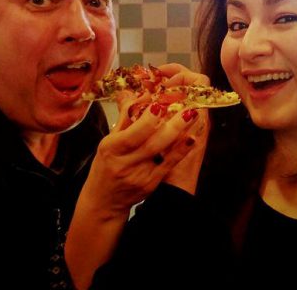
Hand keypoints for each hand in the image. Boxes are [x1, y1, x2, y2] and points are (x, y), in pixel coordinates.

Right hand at [66, 63, 208, 288]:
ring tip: (192, 115)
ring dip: (179, 133)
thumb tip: (140, 95)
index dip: (147, 120)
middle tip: (186, 106)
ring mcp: (139, 175)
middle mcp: (125, 163)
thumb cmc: (105, 165)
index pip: (131, 133)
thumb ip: (125, 119)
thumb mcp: (108, 141)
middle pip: (150, 143)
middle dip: (170, 123)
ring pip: (161, 153)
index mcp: (111, 149)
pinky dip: (180, 150)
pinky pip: (168, 165)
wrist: (104, 201)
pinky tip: (191, 138)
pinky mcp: (150, 184)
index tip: (160, 104)